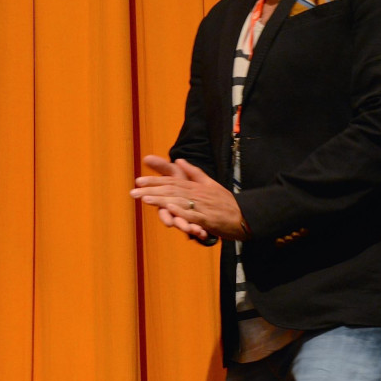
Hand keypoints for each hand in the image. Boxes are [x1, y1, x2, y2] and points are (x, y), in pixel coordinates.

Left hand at [131, 155, 249, 240]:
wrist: (246, 217)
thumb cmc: (226, 202)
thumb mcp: (210, 184)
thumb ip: (194, 173)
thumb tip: (180, 160)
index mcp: (196, 187)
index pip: (171, 181)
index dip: (154, 181)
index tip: (138, 181)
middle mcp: (197, 194)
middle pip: (171, 190)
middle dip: (151, 190)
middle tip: (133, 191)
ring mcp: (202, 206)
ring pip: (178, 201)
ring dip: (161, 200)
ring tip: (144, 199)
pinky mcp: (207, 219)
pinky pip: (192, 215)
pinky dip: (180, 212)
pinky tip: (168, 209)